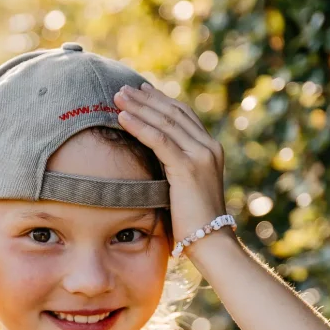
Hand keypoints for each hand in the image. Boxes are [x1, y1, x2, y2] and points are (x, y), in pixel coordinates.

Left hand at [113, 82, 227, 251]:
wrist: (212, 241)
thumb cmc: (195, 222)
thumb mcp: (187, 188)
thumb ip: (177, 169)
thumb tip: (155, 162)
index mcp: (210, 149)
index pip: (183, 115)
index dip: (161, 101)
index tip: (142, 91)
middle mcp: (209, 147)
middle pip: (173, 112)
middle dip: (147, 99)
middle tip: (124, 88)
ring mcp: (201, 155)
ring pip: (165, 122)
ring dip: (139, 107)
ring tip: (117, 96)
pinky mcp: (188, 167)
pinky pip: (159, 140)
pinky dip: (139, 126)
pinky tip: (122, 117)